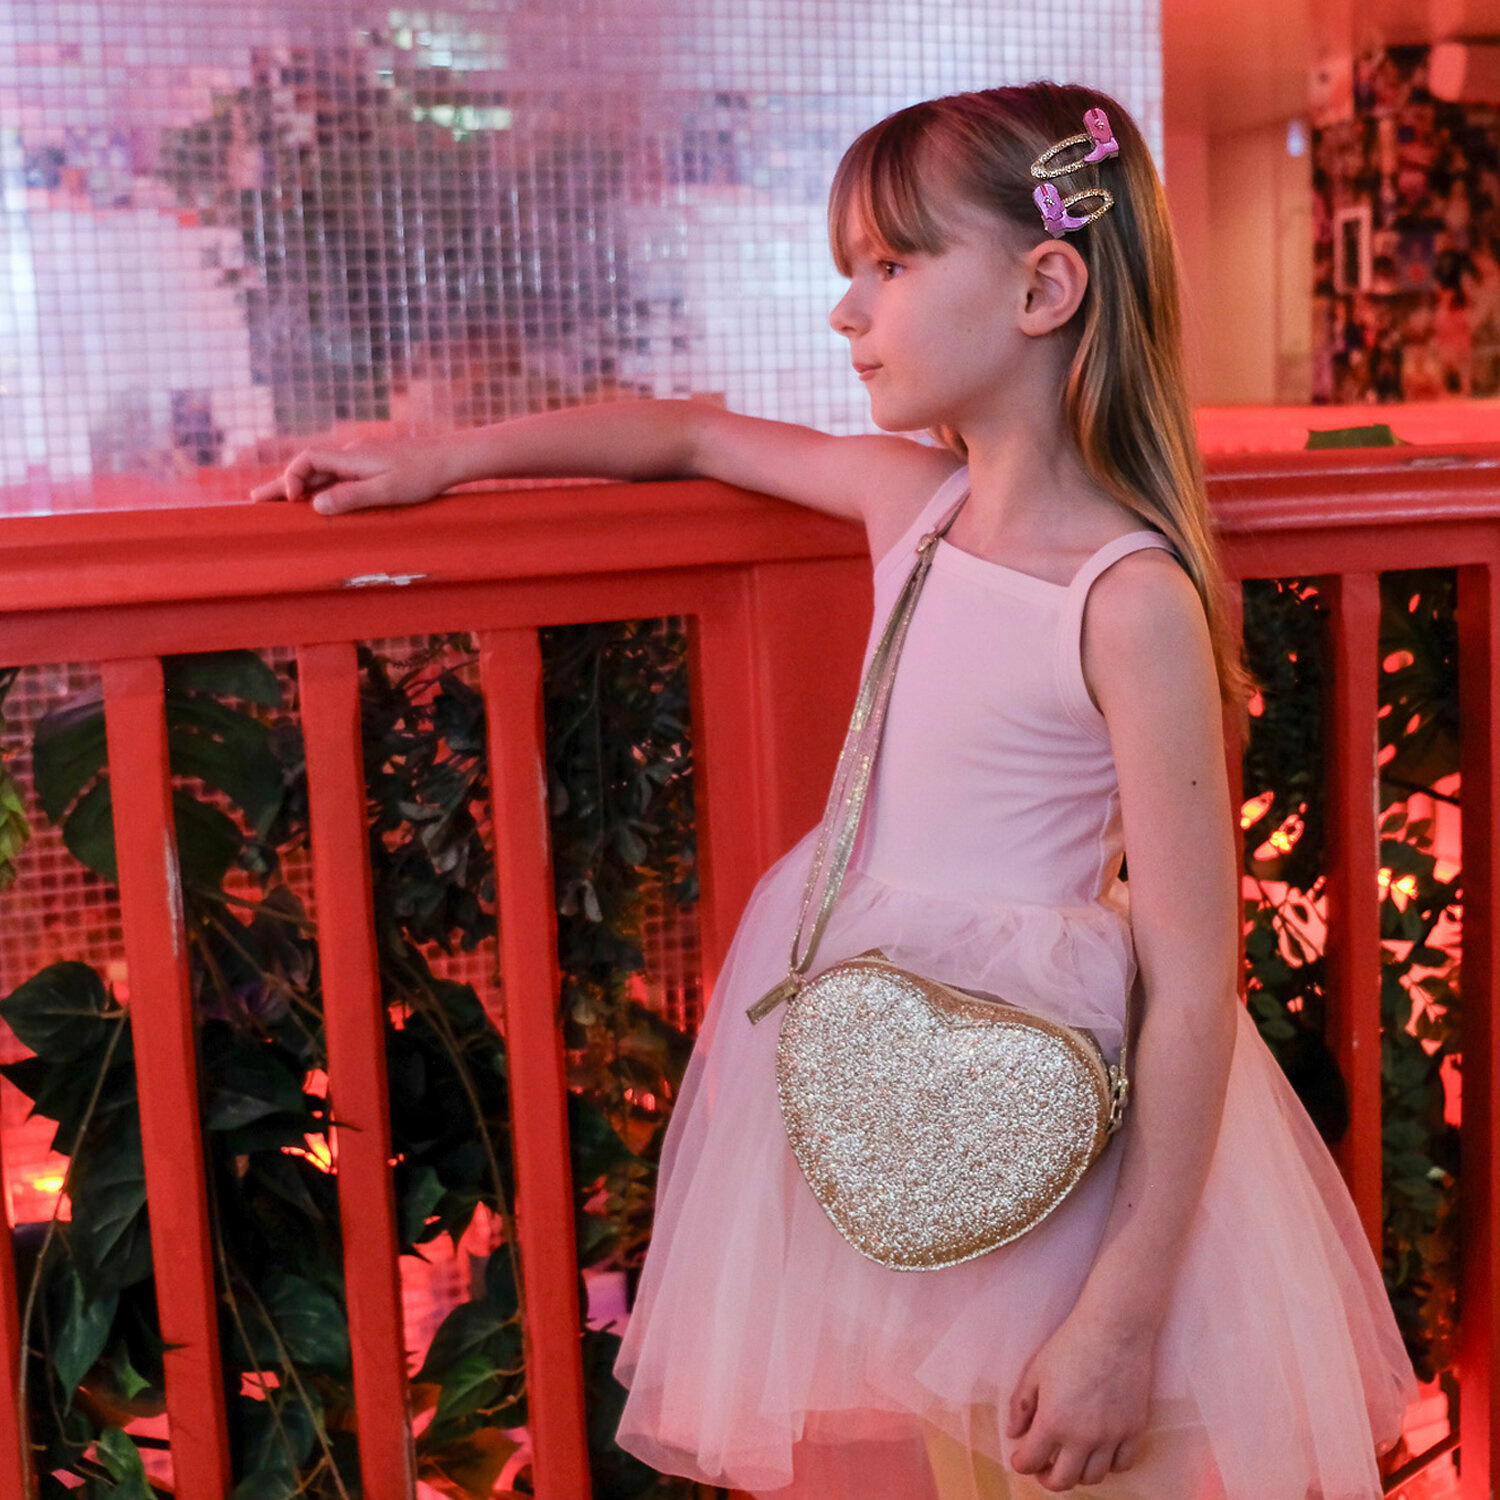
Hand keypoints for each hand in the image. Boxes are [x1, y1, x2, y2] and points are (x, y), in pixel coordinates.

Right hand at [249, 436, 452, 514]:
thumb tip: (314, 506)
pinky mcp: (372, 464)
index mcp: (351, 457)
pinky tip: (317, 495)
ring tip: (278, 501)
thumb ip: (350, 498)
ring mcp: (361, 458)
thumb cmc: (421, 477)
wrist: (449, 458)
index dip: (292, 478)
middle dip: (281, 484)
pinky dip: (320, 485)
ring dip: (299, 485)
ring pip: (321, 471)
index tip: (292, 500)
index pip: (307, 460)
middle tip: (255, 500)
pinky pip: (337, 474)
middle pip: (307, 466)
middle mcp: (351, 454)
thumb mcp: (386, 491)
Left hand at [1006, 1312, 1153, 1491]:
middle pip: (1063, 1480)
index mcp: (1053, 1422)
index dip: (1021, 1464)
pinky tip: (1101, 1452)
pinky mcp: (1134, 1429)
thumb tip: (1013, 1432)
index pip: (1031, 1462)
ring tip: (1071, 1460)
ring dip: (1078, 1474)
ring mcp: (1111, 1437)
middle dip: (1048, 1478)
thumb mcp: (1036, 1371)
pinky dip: (1110, 1465)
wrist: (1113, 1330)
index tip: (1020, 1459)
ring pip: (1094, 1477)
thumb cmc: (1070, 1345)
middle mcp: (1082, 1437)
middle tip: (1044, 1468)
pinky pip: (1123, 1464)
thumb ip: (1021, 1405)